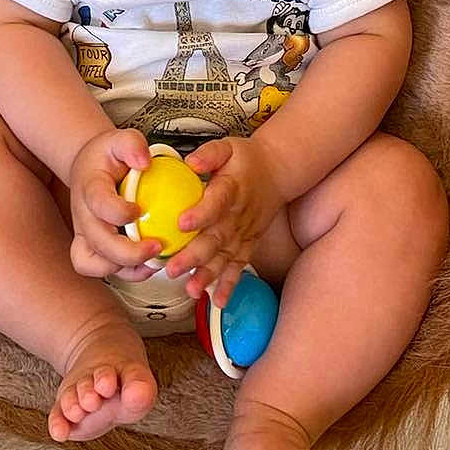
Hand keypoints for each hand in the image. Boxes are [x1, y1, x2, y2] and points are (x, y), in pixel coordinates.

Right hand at [68, 128, 161, 280]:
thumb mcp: (120, 138)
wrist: (88, 168)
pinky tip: (148, 267)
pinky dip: (124, 274)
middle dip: (128, 252)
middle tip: (157, 246)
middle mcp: (83, 215)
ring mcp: (84, 234)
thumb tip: (144, 161)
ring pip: (94, 264)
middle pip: (98, 242)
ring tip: (153, 262)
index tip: (139, 208)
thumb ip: (132, 144)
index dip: (119, 212)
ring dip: (125, 268)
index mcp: (90, 187)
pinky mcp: (91, 248)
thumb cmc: (107, 155)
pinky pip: (100, 270)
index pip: (99, 204)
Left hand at [164, 137, 283, 307]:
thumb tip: (190, 163)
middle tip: (172, 269)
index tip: (182, 223)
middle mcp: (238, 215)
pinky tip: (219, 302)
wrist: (277, 172)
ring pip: (226, 257)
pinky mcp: (248, 244)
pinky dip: (230, 285)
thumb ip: (209, 154)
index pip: (216, 202)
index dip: (201, 213)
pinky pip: (239, 267)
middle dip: (194, 256)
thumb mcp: (227, 146)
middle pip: (216, 237)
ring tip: (192, 290)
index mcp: (231, 188)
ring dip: (209, 275)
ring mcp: (244, 233)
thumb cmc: (246, 159)